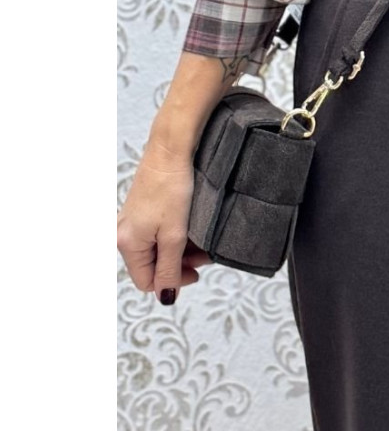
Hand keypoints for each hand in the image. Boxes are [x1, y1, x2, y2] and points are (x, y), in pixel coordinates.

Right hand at [117, 135, 210, 303]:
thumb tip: (165, 297)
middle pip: (152, 265)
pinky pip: (158, 232)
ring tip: (202, 239)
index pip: (147, 281)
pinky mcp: (142, 209)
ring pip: (158, 248)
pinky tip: (191, 227)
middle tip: (205, 254)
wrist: (171, 149)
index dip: (174, 281)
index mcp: (127, 244)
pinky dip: (176, 234)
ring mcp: (133, 220)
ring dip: (181, 249)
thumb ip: (169, 268)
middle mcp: (124, 234)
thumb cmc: (171, 188)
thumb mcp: (174, 235)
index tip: (197, 271)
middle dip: (180, 263)